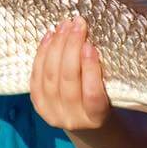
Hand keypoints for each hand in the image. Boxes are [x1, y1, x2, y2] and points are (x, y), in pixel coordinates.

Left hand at [30, 15, 111, 131]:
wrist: (85, 123)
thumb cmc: (104, 100)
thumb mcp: (110, 92)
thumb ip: (103, 74)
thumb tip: (90, 40)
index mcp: (96, 118)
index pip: (92, 94)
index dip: (90, 69)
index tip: (90, 45)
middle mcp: (72, 119)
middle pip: (68, 80)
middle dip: (71, 48)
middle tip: (77, 25)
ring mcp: (52, 113)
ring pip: (50, 76)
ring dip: (56, 46)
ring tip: (64, 26)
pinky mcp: (38, 105)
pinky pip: (36, 76)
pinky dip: (42, 54)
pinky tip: (49, 37)